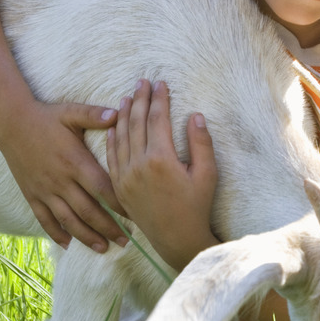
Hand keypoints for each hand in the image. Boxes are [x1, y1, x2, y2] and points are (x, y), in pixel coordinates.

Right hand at [0, 98, 126, 251]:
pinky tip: (68, 245)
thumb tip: (120, 114)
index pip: (103, 189)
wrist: (10, 123)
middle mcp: (61, 181)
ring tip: (104, 249)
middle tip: (126, 242)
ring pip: (68, 220)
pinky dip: (56, 233)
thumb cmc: (46, 117)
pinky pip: (44, 219)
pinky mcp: (32, 195)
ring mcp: (45, 190)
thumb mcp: (71, 112)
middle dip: (108, 229)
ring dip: (87, 237)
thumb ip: (95, 115)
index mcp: (75, 162)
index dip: (120, 205)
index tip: (136, 216)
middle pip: (89, 211)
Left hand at [106, 80, 218, 271]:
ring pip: (121, 137)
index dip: (159, 99)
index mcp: (162, 159)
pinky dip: (112, 138)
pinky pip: (112, 156)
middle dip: (139, 99)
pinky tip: (113, 126)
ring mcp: (126, 176)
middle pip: (136, 123)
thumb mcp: (207, 174)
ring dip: (123, 114)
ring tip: (126, 97)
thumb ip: (201, 143)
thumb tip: (195, 116)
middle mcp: (139, 165)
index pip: (158, 119)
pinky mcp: (119, 187)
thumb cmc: (196, 206)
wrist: (176, 239)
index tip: (161, 83)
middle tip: (142, 81)